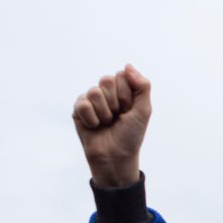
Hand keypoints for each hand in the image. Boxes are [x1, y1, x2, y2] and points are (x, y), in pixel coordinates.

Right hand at [72, 64, 150, 187]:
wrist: (115, 157)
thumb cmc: (130, 135)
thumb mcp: (144, 110)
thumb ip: (142, 86)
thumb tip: (127, 66)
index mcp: (123, 90)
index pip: (121, 76)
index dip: (126, 95)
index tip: (128, 110)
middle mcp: (106, 93)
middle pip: (106, 80)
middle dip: (115, 102)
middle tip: (117, 117)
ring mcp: (92, 101)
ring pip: (94, 92)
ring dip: (104, 113)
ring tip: (106, 123)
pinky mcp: (78, 110)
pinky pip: (82, 104)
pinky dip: (91, 118)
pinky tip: (94, 126)